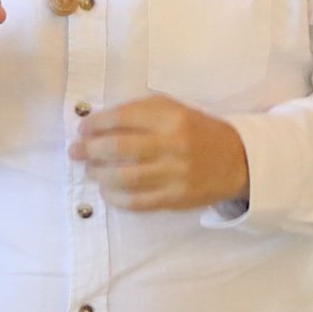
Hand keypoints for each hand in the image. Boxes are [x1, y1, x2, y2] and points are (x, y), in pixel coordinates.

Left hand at [74, 94, 247, 212]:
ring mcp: (174, 174)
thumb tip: (97, 125)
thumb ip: (139, 113)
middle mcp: (172, 144)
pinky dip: (115, 198)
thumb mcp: (174, 109)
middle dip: (89, 150)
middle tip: (76, 152)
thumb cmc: (197, 131)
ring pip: (123, 178)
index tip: (82, 129)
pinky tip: (107, 191)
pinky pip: (137, 202)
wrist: (236, 160)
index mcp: (170, 117)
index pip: (121, 117)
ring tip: (90, 171)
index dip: (95, 124)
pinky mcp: (175, 199)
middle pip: (117, 148)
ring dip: (99, 175)